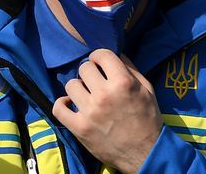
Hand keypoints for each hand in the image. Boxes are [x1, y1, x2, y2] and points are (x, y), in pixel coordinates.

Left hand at [53, 51, 163, 172]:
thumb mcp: (147, 90)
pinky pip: (58, 108)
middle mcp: (104, 94)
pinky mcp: (78, 127)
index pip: (101, 55)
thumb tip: (117, 55)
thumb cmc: (148, 119)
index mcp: (123, 82)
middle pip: (84, 68)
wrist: (144, 151)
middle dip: (90, 71)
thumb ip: (132, 70)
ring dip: (78, 87)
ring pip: (71, 85)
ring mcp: (89, 111)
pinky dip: (62, 104)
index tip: (100, 62)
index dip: (99, 56)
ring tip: (85, 94)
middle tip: (95, 80)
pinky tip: (70, 104)